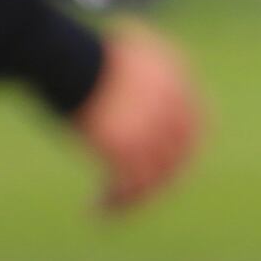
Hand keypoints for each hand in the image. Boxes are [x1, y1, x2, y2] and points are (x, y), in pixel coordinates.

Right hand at [75, 21, 205, 213]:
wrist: (62, 53)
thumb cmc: (79, 52)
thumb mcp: (125, 54)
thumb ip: (141, 75)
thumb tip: (134, 83)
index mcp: (178, 80)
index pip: (198, 126)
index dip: (183, 151)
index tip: (165, 168)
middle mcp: (172, 106)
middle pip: (180, 157)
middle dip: (162, 182)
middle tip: (138, 196)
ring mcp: (150, 127)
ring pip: (155, 177)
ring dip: (135, 199)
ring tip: (112, 207)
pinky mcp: (122, 146)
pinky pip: (129, 185)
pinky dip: (116, 202)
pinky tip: (97, 207)